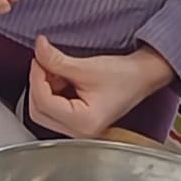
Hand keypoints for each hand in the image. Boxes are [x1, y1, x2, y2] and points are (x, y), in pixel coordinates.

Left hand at [28, 36, 173, 138]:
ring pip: (43, 111)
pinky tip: (62, 78)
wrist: (143, 77)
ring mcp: (78, 129)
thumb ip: (56, 60)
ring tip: (56, 70)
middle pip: (38, 111)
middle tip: (44, 62)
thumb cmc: (125, 76)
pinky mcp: (77, 122)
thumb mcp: (86, 66)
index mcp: (83, 123)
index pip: (43, 102)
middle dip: (38, 84)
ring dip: (43, 87)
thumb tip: (38, 48)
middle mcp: (79, 132)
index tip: (39, 57)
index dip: (36, 76)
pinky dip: (51, 92)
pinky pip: (52, 109)